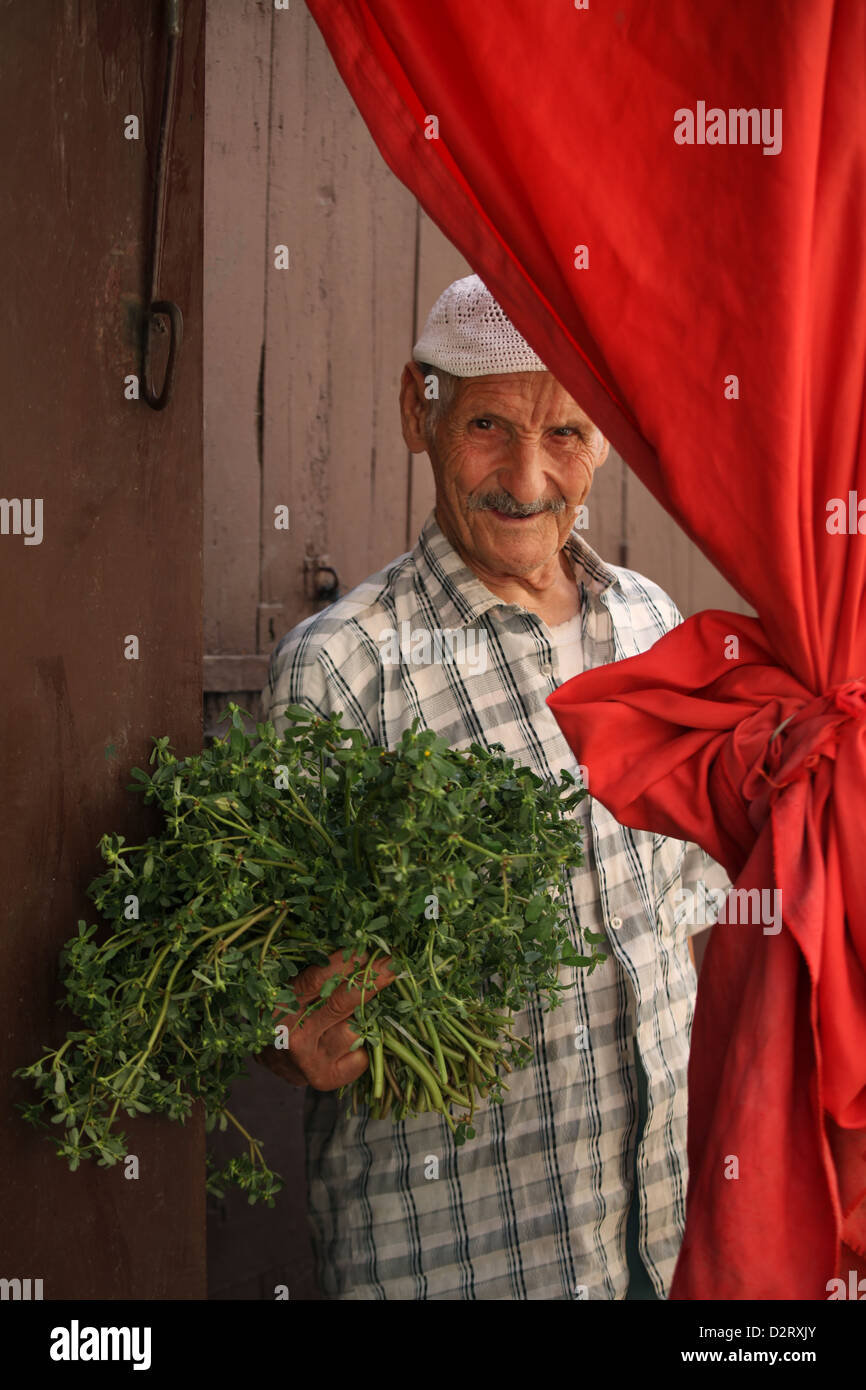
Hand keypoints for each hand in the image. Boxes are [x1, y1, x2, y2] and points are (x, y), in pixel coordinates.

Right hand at [256, 949, 395, 1089]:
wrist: (270, 1056)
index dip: (344, 964)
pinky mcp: (325, 1079)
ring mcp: (309, 1061)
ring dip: (363, 1019)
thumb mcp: (290, 988)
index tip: (367, 949)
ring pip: (354, 1031)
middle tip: (390, 964)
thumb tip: (356, 948)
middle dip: (369, 981)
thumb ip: (315, 973)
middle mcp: (293, 1036)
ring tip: (358, 1012)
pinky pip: (360, 1057)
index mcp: (281, 1006)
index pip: (316, 980)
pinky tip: (347, 1042)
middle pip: (340, 1004)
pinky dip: (362, 1047)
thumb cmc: (287, 1011)